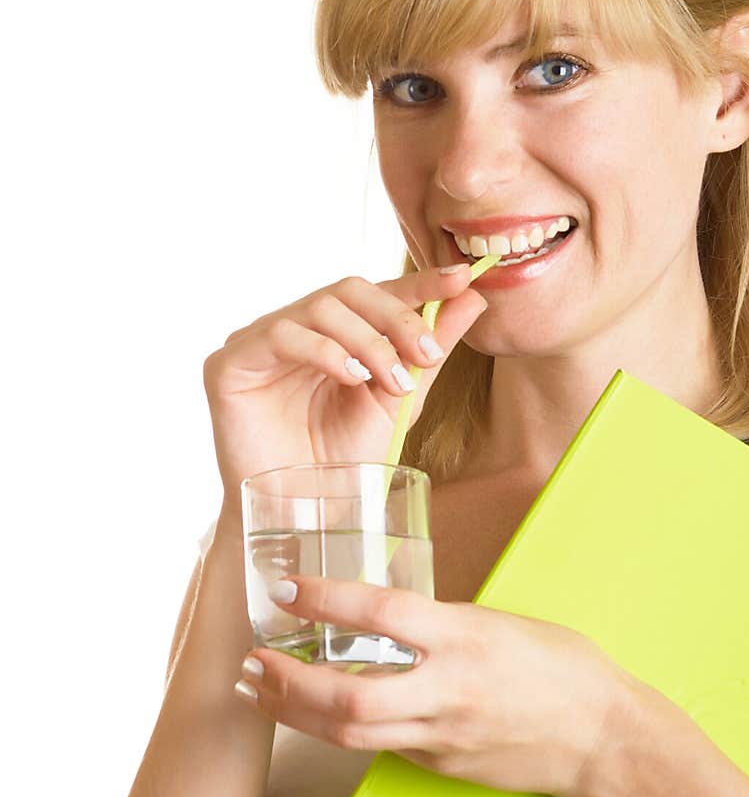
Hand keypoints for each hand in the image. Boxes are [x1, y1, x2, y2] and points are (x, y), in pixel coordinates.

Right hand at [202, 264, 486, 505]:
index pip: (376, 293)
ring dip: (367, 341)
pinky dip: (324, 351)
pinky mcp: (228, 364)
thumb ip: (428, 349)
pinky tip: (351, 378)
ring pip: (319, 308)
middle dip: (396, 318)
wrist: (305, 516)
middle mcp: (293, 330)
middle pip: (347, 291)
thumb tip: (472, 298)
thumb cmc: (344, 464)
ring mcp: (257, 343)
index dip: (418, 284)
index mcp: (331, 335)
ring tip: (391, 382)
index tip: (461, 280)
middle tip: (426, 354)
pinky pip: (280, 334)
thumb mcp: (398, 400)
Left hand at [234, 574, 639, 796]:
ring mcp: (441, 734)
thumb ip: (440, 623)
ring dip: (294, 712)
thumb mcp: (498, 622)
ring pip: (349, 732)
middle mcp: (447, 688)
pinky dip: (338, 728)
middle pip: (347, 695)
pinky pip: (378, 746)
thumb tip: (386, 617)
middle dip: (287, 682)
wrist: (600, 737)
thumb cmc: (559, 666)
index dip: (325, 600)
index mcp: (464, 637)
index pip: (380, 612)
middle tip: (252, 661)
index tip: (286, 590)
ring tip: (260, 690)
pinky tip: (315, 713)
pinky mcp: (439, 763)